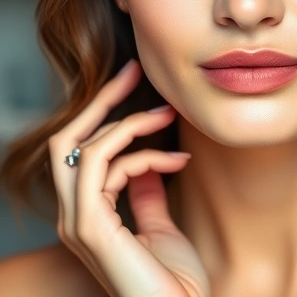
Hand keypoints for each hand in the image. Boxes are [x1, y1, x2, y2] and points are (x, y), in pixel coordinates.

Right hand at [47, 59, 209, 296]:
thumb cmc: (176, 280)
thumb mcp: (162, 226)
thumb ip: (148, 194)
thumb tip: (149, 164)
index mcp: (88, 215)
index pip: (82, 152)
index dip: (109, 116)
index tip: (146, 93)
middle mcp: (74, 217)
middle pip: (67, 141)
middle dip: (100, 101)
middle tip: (135, 71)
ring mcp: (77, 223)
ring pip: (83, 149)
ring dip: (128, 123)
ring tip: (168, 116)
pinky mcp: (89, 227)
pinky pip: (103, 168)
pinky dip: (141, 154)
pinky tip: (177, 159)